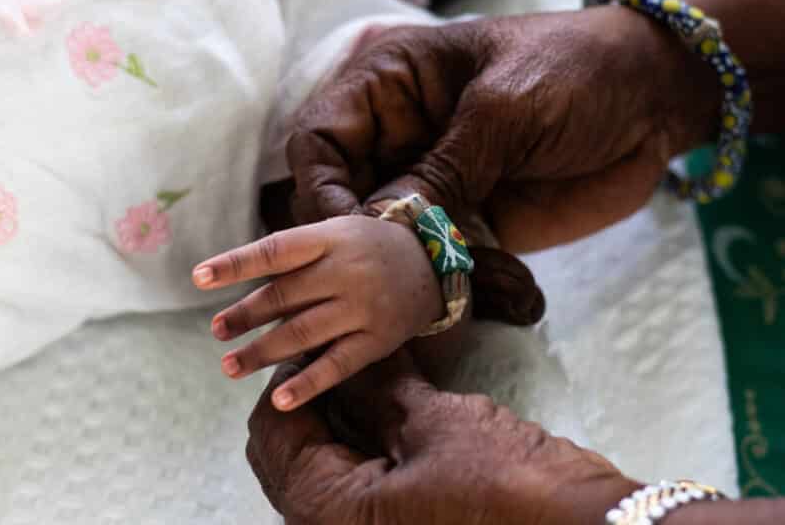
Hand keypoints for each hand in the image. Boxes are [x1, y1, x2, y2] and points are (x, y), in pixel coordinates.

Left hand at [192, 216, 441, 410]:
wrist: (430, 263)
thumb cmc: (364, 248)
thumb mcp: (333, 235)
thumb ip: (293, 256)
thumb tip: (238, 285)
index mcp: (328, 239)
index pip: (276, 251)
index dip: (236, 264)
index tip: (199, 278)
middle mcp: (345, 271)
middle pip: (286, 296)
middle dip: (246, 316)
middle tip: (217, 331)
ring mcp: (362, 308)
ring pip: (304, 333)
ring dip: (262, 352)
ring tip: (230, 365)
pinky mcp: (376, 340)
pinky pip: (338, 365)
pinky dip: (308, 384)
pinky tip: (280, 398)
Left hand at [247, 351, 640, 524]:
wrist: (577, 521)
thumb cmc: (502, 480)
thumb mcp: (428, 421)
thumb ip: (374, 386)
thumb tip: (346, 356)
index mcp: (328, 512)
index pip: (273, 433)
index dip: (292, 379)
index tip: (320, 342)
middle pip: (292, 450)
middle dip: (313, 398)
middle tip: (343, 355)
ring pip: (324, 460)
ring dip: (339, 415)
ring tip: (366, 369)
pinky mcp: (396, 520)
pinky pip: (358, 474)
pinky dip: (365, 436)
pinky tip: (388, 396)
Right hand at [288, 6, 719, 252]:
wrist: (655, 99)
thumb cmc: (575, 70)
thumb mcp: (505, 107)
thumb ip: (442, 168)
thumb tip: (381, 229)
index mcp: (388, 87)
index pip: (319, 141)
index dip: (320, 191)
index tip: (346, 238)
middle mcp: (397, 139)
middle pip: (341, 201)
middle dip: (361, 246)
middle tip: (393, 283)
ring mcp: (431, 185)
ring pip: (388, 243)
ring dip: (418, 276)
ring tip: (462, 293)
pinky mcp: (467, 224)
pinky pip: (442, 265)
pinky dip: (467, 288)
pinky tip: (516, 292)